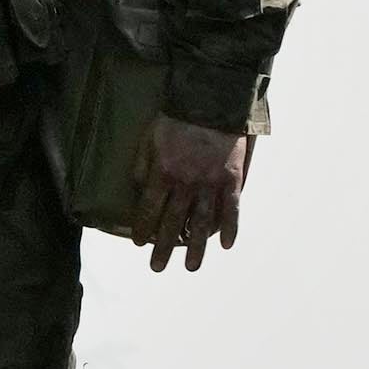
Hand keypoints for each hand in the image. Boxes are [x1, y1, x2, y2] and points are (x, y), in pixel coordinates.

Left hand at [132, 116, 252, 273]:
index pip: (148, 210)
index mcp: (162, 173)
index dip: (142, 228)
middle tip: (156, 268)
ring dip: (195, 247)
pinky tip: (225, 245)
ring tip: (191, 267)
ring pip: (201, 222)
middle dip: (163, 247)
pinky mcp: (231, 179)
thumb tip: (137, 189)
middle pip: (172, 223)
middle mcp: (185, 183)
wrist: (210, 101)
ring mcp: (210, 183)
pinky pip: (231, 208)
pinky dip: (230, 228)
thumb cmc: (175, 118)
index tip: (139, 243)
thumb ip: (142, 166)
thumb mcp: (148, 139)